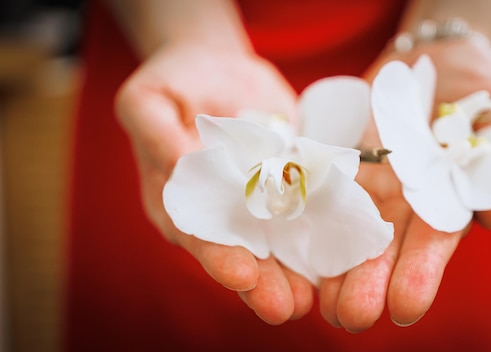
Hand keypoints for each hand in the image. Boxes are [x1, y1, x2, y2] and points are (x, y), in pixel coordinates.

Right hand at [115, 41, 313, 323]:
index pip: (196, 234)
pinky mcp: (284, 186)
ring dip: (292, 272)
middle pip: (238, 251)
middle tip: (285, 306)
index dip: (218, 256)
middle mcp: (215, 210)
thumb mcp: (149, 100)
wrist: (218, 68)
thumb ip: (156, 135)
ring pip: (274, 242)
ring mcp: (252, 202)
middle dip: (261, 282)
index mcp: (175, 199)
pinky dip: (318, 231)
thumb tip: (175, 165)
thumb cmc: (174, 80)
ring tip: (312, 298)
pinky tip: (338, 255)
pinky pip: (302, 210)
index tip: (243, 276)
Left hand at [318, 34, 490, 330]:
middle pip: (386, 248)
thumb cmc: (480, 83)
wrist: (434, 57)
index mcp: (447, 197)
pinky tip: (292, 248)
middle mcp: (405, 201)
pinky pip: (322, 191)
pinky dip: (308, 218)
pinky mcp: (342, 164)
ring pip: (350, 231)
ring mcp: (371, 185)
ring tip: (319, 302)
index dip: (420, 275)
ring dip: (335, 268)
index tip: (403, 308)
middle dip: (369, 284)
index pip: (434, 243)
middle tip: (351, 317)